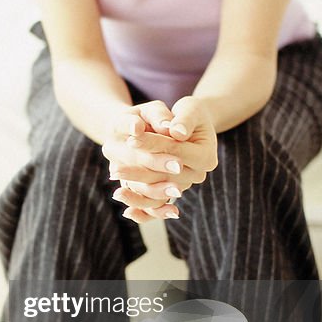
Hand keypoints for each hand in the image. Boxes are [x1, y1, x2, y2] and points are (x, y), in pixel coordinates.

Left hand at [104, 99, 217, 223]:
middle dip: (139, 171)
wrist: (187, 126)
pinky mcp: (171, 190)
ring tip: (115, 190)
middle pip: (165, 176)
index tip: (131, 139)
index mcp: (206, 157)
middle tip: (114, 170)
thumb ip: (183, 120)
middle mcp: (197, 175)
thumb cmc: (188, 114)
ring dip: (137, 194)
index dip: (153, 144)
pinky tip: (127, 212)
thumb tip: (174, 132)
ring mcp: (185, 184)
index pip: (175, 150)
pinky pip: (157, 205)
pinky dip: (143, 209)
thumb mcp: (189, 110)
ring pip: (159, 194)